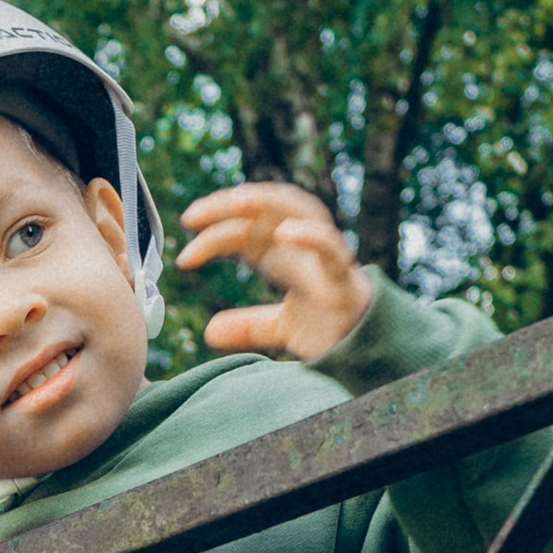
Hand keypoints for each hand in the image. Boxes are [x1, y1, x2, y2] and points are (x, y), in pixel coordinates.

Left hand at [175, 181, 373, 360]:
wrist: (369, 350)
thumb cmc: (329, 328)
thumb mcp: (280, 330)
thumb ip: (248, 326)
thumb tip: (208, 332)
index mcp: (285, 254)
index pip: (246, 229)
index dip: (214, 234)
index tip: (184, 256)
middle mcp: (304, 246)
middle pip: (267, 208)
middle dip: (230, 204)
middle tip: (192, 216)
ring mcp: (326, 257)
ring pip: (301, 211)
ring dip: (267, 202)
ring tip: (235, 202)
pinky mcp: (345, 276)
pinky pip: (331, 248)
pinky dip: (311, 236)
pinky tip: (285, 232)